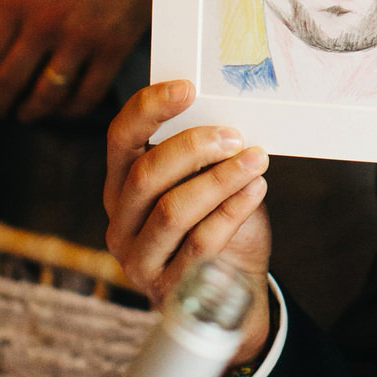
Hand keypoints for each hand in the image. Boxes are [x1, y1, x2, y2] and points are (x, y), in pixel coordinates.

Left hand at [0, 0, 153, 120]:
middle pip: (9, 80)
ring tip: (26, 112)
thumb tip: (0, 15)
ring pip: (47, 95)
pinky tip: (66, 107)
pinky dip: (73, 108)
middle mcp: (47, 23)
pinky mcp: (114, 48)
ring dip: (31, 110)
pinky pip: (89, 92)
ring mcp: (82, 39)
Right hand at [104, 80, 272, 361]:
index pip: (121, 138)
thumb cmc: (217, 224)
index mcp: (122, 184)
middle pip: (146, 175)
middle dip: (194, 148)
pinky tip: (255, 191)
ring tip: (256, 160)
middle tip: (235, 135)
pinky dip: (231, 212)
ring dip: (220, 180)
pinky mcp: (166, 287)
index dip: (149, 109)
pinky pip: (200, 244)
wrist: (231, 288)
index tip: (187, 88)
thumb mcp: (206, 184)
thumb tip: (230, 120)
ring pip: (172, 210)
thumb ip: (205, 157)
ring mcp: (138, 258)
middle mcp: (120, 220)